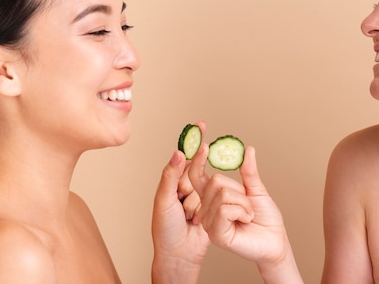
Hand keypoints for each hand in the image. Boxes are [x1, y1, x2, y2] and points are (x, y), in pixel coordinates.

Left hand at [151, 123, 209, 283]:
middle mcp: (184, 188)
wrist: (179, 254)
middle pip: (197, 174)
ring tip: (187, 220)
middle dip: (190, 191)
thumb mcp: (163, 200)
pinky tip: (196, 223)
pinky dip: (205, 211)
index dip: (193, 141)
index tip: (201, 125)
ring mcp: (198, 198)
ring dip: (196, 205)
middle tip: (187, 201)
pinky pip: (214, 201)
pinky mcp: (211, 208)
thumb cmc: (165, 230)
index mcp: (171, 182)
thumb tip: (178, 152)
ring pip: (206, 189)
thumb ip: (171, 175)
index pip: (183, 157)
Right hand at [189, 143, 302, 283]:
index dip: (198, 161)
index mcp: (211, 198)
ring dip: (244, 204)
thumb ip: (248, 170)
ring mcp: (209, 223)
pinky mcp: (216, 234)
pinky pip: (224, 210)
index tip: (204, 145)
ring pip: (222, 195)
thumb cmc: (265, 218)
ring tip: (248, 215)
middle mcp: (206, 210)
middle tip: (247, 206)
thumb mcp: (255, 189)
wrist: (275, 239)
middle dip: (240, 191)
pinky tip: (245, 221)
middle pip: (216, 181)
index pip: (197, 176)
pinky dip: (242, 211)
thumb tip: (247, 149)